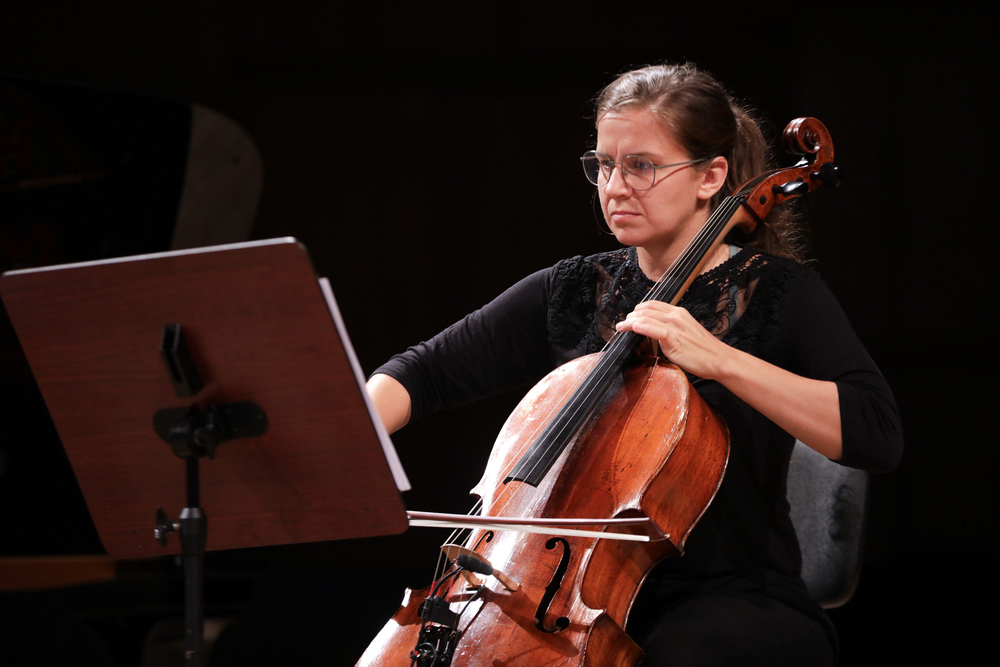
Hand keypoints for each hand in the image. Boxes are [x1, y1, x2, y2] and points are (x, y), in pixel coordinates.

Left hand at [615, 300, 730, 379]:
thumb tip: (655, 330)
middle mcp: (675, 316)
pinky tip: (632, 328)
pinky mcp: (674, 339)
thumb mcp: (686, 331)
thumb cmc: (703, 349)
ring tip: (620, 327)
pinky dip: (641, 328)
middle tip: (622, 324)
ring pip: (646, 318)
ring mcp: (674, 327)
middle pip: (646, 310)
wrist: (719, 359)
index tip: (630, 317)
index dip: (637, 309)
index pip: (652, 304)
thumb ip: (671, 328)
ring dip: (629, 322)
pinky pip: (654, 330)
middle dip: (630, 316)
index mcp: (678, 312)